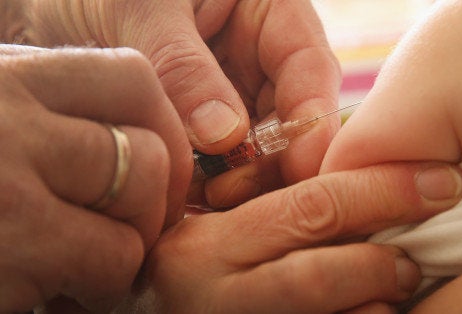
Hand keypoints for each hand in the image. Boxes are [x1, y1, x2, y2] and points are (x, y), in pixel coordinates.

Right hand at [0, 45, 189, 311]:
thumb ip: (52, 115)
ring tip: (82, 262)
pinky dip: (99, 285)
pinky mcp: (10, 249)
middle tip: (121, 229)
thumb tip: (158, 136)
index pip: (133, 81)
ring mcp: (9, 184)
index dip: (161, 128)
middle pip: (148, 149)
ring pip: (141, 203)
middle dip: (152, 201)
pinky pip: (109, 263)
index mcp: (9, 77)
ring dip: (127, 245)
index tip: (150, 166)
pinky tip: (55, 287)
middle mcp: (10, 119)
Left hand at [24, 0, 341, 206]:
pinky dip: (208, 188)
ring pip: (259, 150)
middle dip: (270, 161)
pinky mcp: (205, 132)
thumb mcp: (141, 10)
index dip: (313, 118)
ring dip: (238, 181)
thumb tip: (226, 137)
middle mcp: (258, 58)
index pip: (309, 65)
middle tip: (230, 194)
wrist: (42, 6)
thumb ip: (185, 69)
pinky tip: (187, 203)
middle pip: (291, 118)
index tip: (304, 165)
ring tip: (201, 200)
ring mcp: (234, 97)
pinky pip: (220, 166)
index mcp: (265, 10)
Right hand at [120, 162, 461, 312]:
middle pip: (319, 275)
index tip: (444, 181)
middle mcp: (208, 294)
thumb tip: (369, 169)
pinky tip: (373, 312)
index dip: (387, 190)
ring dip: (375, 306)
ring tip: (392, 292)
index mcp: (203, 242)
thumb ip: (281, 200)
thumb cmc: (209, 268)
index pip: (311, 206)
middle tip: (415, 259)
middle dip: (382, 261)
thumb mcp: (227, 225)